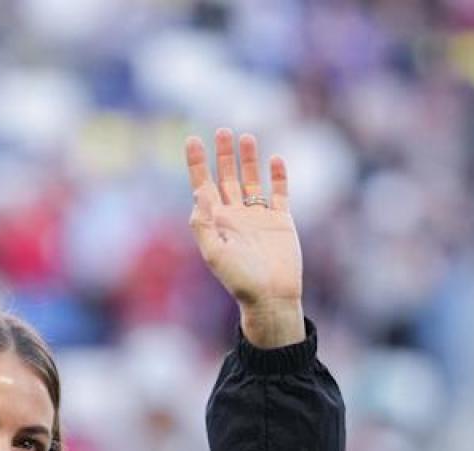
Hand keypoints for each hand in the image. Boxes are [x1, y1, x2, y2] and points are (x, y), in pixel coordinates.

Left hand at [186, 129, 303, 347]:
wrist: (271, 296)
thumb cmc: (240, 280)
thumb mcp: (214, 253)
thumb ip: (204, 224)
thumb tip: (199, 192)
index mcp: (217, 223)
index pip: (204, 186)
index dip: (197, 163)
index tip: (192, 139)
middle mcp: (236, 216)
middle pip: (227, 178)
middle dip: (223, 154)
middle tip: (221, 131)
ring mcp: (259, 217)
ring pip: (252, 180)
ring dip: (248, 159)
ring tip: (246, 137)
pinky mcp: (281, 221)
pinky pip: (279, 193)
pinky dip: (277, 176)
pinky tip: (274, 160)